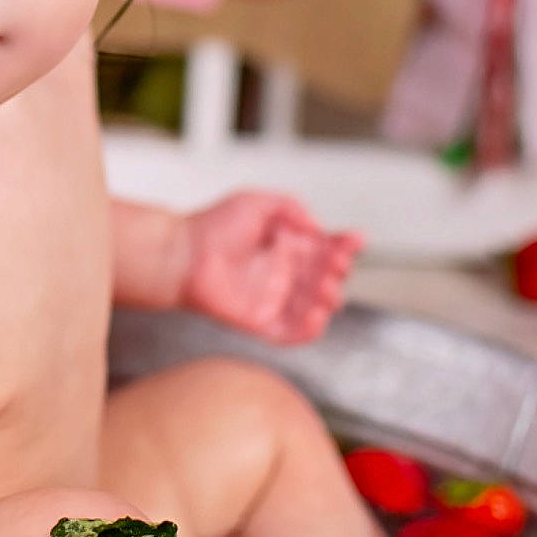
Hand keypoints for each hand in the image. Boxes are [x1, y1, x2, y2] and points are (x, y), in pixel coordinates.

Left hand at [180, 190, 361, 344]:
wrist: (181, 254)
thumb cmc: (212, 226)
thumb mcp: (256, 202)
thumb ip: (291, 206)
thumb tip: (317, 227)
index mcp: (289, 245)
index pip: (327, 248)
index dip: (345, 246)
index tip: (355, 241)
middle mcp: (285, 273)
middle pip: (326, 278)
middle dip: (337, 273)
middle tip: (334, 265)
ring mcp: (275, 299)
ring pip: (315, 306)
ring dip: (328, 301)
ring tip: (326, 290)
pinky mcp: (261, 322)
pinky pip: (292, 333)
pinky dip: (309, 330)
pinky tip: (316, 317)